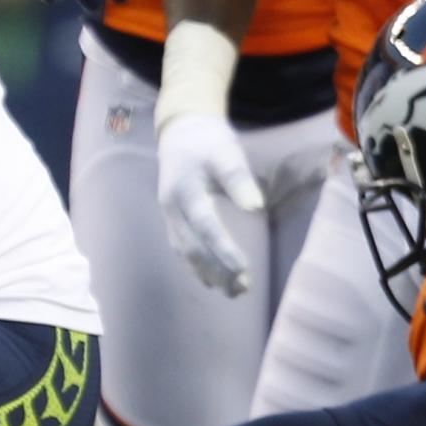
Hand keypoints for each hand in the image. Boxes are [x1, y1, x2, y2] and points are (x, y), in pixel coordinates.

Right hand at [156, 112, 263, 295]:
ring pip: (185, 252)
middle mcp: (172, 208)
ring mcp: (169, 216)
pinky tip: (212, 279)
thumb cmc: (207, 141)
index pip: (206, 226)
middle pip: (192, 247)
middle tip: (242, 289)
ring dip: (207, 274)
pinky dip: (197, 266)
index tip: (243, 269)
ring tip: (233, 292)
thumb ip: (238, 179)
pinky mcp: (172, 220)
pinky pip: (182, 248)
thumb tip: (256, 207)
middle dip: (216, 271)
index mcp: (185, 190)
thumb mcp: (226, 152)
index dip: (223, 249)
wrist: (180, 133)